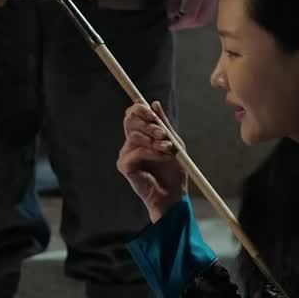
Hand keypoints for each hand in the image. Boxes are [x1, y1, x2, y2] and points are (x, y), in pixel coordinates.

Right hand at [117, 101, 186, 222]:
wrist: (173, 195)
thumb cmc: (174, 171)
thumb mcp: (173, 143)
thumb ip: (164, 125)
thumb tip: (154, 103)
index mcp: (142, 135)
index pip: (133, 114)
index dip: (140, 109)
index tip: (153, 114)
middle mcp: (131, 143)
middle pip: (130, 120)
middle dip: (148, 124)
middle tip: (163, 134)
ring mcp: (126, 154)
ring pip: (134, 136)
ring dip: (153, 140)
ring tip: (167, 149)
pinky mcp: (125, 166)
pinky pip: (136, 152)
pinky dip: (152, 152)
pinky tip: (163, 157)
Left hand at [166, 0, 218, 30]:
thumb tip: (171, 14)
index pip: (190, 16)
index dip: (179, 24)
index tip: (170, 25)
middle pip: (200, 20)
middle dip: (187, 25)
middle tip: (176, 24)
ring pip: (206, 17)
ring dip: (194, 22)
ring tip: (182, 19)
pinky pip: (209, 11)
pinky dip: (200, 16)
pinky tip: (191, 12)